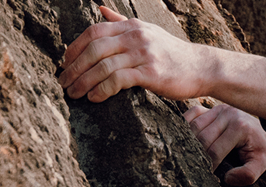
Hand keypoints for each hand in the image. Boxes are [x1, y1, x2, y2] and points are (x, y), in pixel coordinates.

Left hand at [60, 6, 213, 102]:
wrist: (202, 67)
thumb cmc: (172, 53)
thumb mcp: (147, 31)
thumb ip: (121, 22)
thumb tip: (99, 9)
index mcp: (131, 26)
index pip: (93, 32)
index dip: (74, 47)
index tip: (64, 63)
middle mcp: (135, 36)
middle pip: (93, 49)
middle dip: (74, 67)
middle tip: (63, 82)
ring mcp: (143, 54)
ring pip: (103, 66)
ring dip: (83, 82)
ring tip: (74, 94)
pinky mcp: (150, 73)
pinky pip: (118, 80)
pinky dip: (102, 90)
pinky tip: (95, 98)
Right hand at [184, 101, 265, 185]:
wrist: (264, 133)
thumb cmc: (260, 150)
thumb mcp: (261, 165)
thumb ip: (247, 175)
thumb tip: (227, 178)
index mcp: (239, 127)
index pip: (215, 150)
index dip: (208, 166)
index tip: (206, 176)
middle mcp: (228, 114)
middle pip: (201, 138)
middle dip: (197, 155)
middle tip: (195, 167)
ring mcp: (217, 109)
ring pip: (193, 127)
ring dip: (188, 142)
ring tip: (190, 156)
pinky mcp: (210, 108)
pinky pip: (191, 115)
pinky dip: (184, 126)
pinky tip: (186, 140)